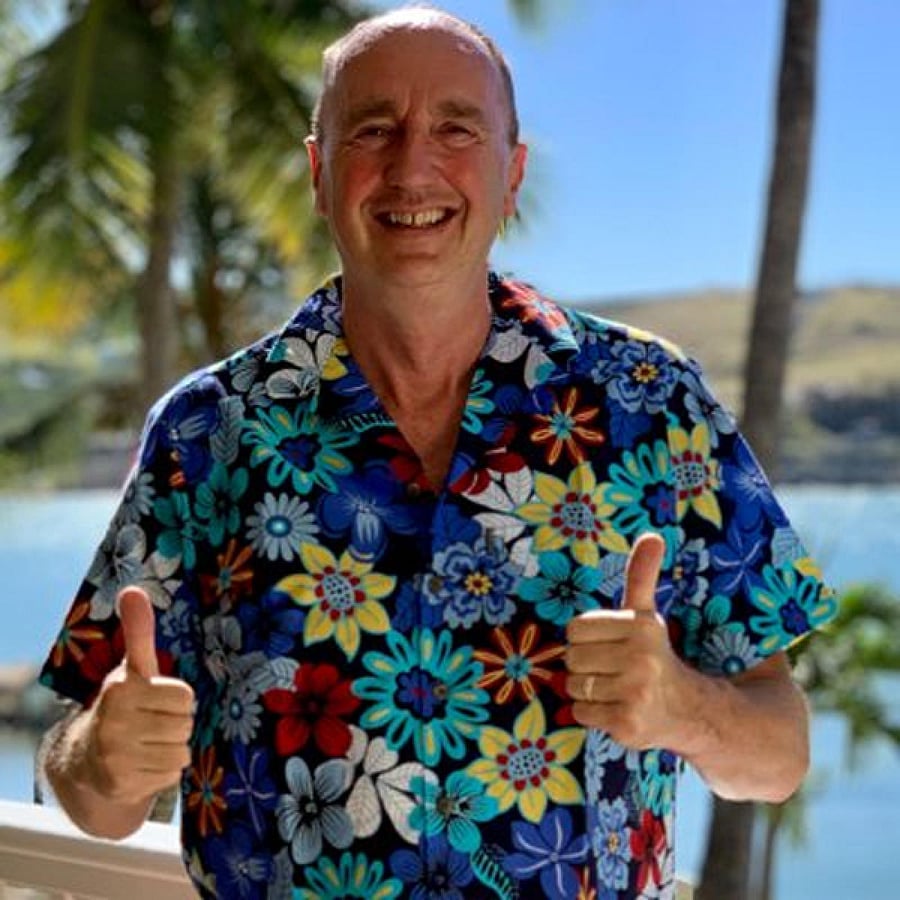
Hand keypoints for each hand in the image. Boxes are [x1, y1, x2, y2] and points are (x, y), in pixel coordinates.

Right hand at [82, 586, 194, 803]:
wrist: (85, 757)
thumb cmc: (122, 704)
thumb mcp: (132, 668)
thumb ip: (138, 631)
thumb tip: (133, 590)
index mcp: (121, 690)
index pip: (184, 696)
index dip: (176, 699)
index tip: (156, 700)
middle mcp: (115, 722)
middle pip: (185, 725)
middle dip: (176, 724)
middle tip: (153, 724)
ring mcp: (116, 756)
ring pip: (181, 752)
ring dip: (172, 749)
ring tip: (148, 743)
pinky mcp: (121, 784)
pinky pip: (171, 775)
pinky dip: (163, 771)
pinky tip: (143, 764)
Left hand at [565, 532, 694, 749]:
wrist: (692, 711)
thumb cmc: (657, 657)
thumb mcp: (648, 616)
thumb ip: (641, 576)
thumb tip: (651, 536)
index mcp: (642, 626)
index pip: (575, 628)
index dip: (587, 638)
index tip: (610, 646)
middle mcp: (641, 659)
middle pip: (572, 658)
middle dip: (585, 665)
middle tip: (612, 670)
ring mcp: (635, 694)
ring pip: (574, 686)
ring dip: (587, 690)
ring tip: (615, 689)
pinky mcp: (627, 724)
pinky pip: (581, 713)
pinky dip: (592, 714)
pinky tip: (616, 709)